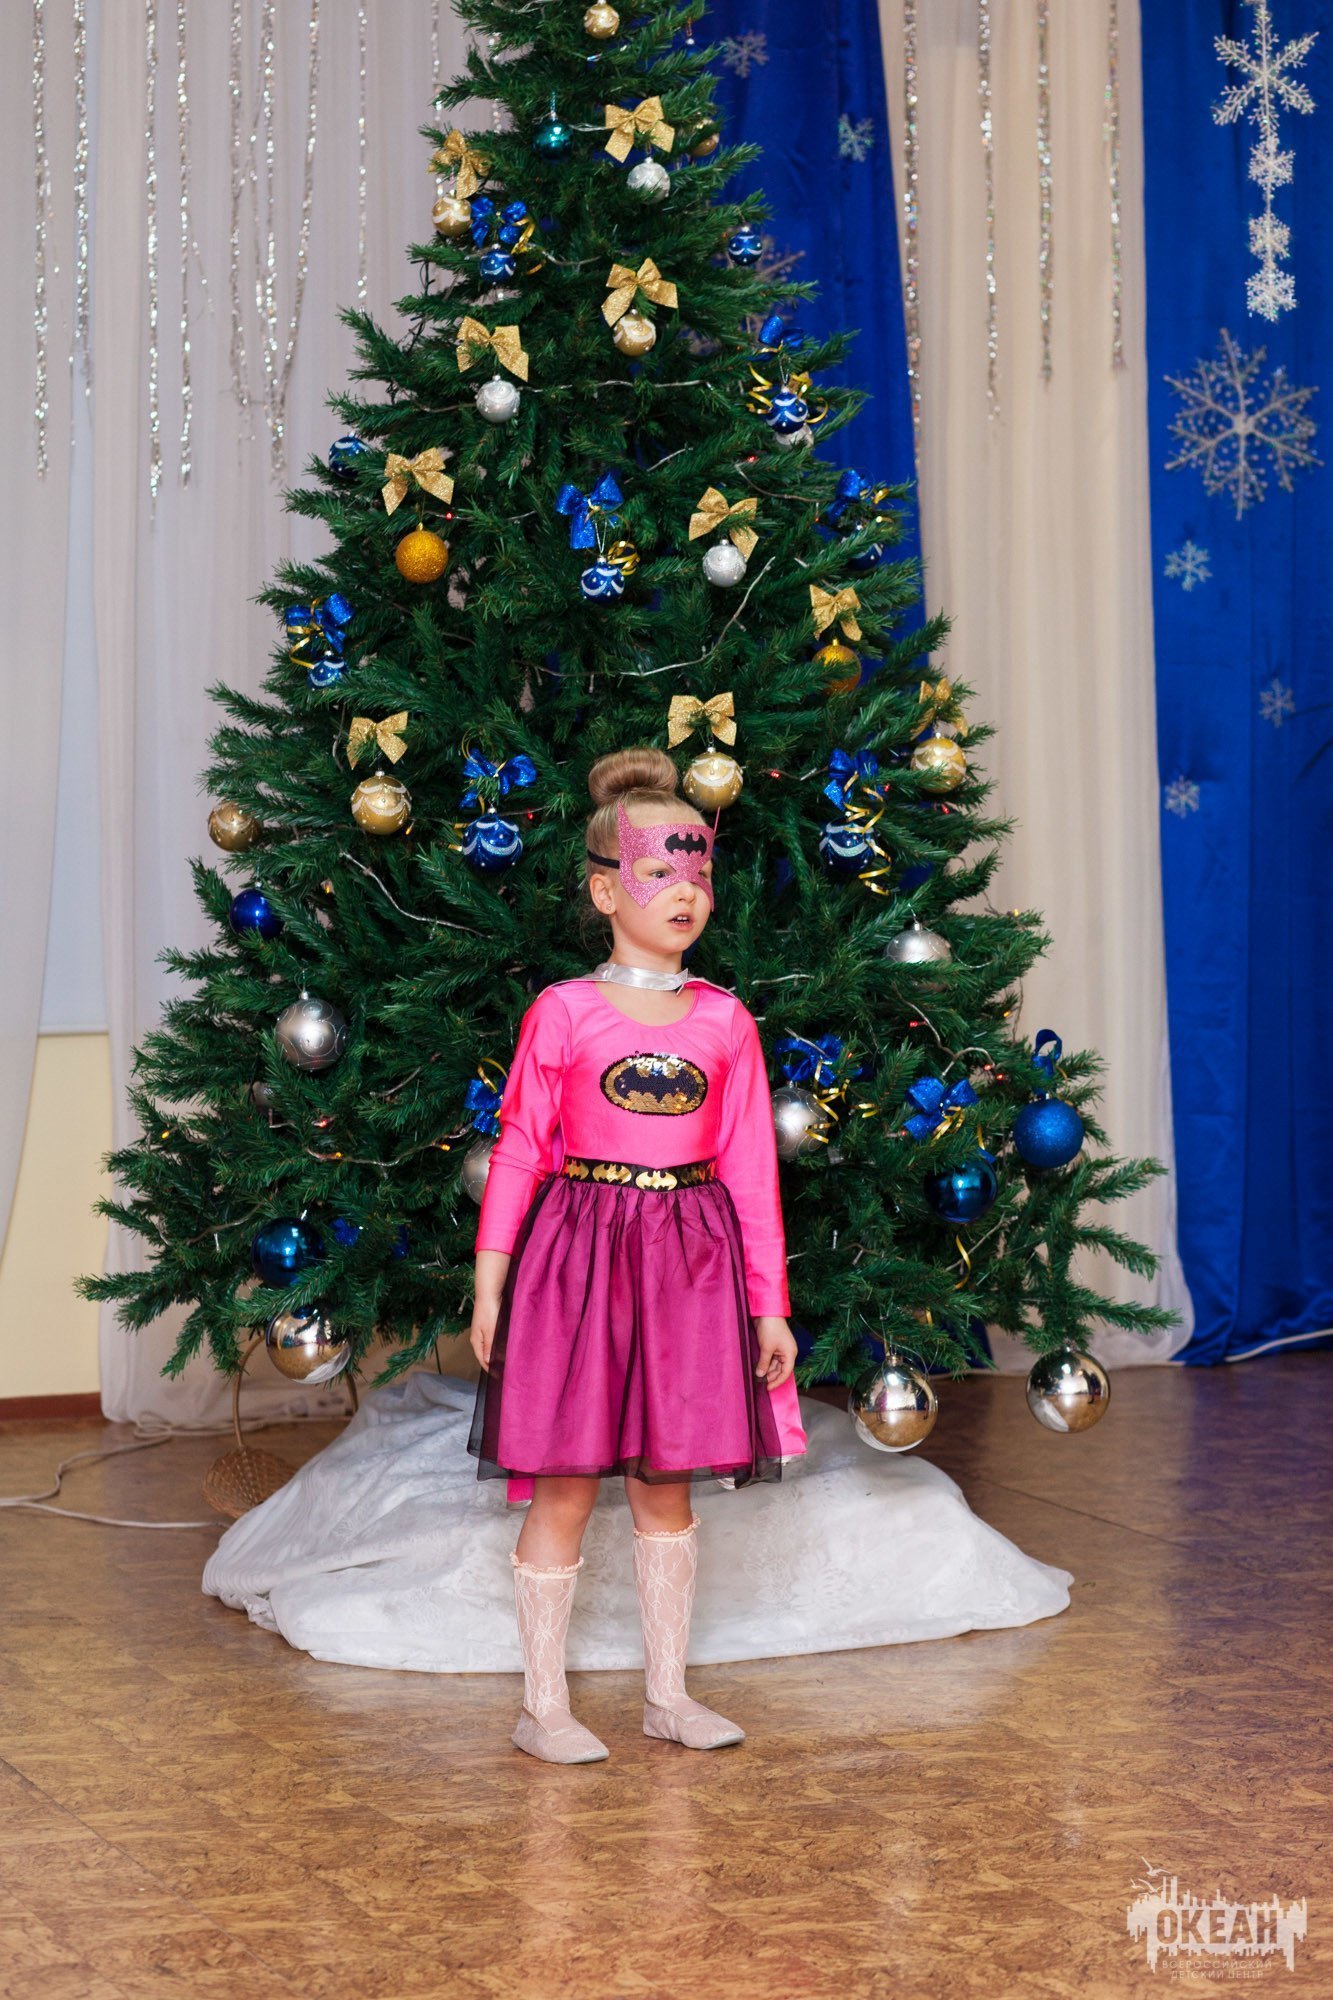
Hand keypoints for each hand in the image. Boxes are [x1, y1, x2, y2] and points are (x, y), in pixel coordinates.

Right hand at [470, 1252, 509, 1372]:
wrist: (489, 1293)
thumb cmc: (489, 1311)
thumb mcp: (490, 1331)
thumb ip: (490, 1347)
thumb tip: (488, 1362)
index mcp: (476, 1341)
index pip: (482, 1360)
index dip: (490, 1369)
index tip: (499, 1377)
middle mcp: (478, 1337)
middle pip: (485, 1355)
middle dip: (493, 1363)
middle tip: (505, 1371)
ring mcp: (483, 1331)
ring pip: (489, 1347)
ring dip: (496, 1354)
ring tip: (506, 1361)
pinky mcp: (488, 1325)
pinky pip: (493, 1340)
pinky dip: (498, 1345)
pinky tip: (505, 1346)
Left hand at [754, 1315, 796, 1389]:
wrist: (767, 1312)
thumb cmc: (770, 1329)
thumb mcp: (766, 1348)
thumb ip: (764, 1363)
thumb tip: (760, 1375)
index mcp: (790, 1354)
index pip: (785, 1373)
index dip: (777, 1381)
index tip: (768, 1388)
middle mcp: (788, 1353)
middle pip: (781, 1369)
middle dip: (771, 1376)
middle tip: (760, 1383)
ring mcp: (781, 1349)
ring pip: (775, 1364)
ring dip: (767, 1370)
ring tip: (758, 1377)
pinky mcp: (774, 1345)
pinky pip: (771, 1358)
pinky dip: (766, 1363)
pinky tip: (759, 1368)